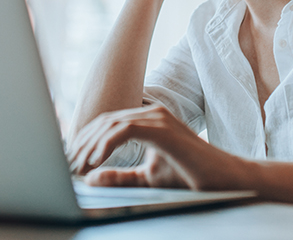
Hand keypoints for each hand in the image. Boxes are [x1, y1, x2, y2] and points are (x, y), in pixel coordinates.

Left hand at [67, 105, 250, 190]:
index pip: (107, 124)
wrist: (223, 179)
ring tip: (78, 166)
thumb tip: (91, 177)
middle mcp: (151, 114)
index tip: (72, 162)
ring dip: (91, 146)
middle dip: (83, 144)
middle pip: (105, 122)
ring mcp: (158, 118)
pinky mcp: (163, 129)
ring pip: (112, 124)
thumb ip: (121, 176)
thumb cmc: (191, 176)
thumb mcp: (148, 178)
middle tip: (68, 166)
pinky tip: (96, 161)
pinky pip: (126, 130)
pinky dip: (107, 144)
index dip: (86, 142)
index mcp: (148, 121)